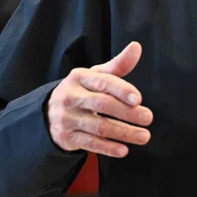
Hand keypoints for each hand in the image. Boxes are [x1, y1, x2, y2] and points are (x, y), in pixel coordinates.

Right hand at [46, 41, 152, 157]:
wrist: (48, 113)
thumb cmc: (81, 91)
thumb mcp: (95, 76)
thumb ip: (117, 65)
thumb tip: (136, 46)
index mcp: (79, 77)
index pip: (102, 82)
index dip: (121, 90)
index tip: (138, 99)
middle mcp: (71, 97)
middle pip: (102, 104)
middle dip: (127, 113)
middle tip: (148, 118)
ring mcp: (67, 118)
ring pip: (99, 127)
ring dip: (124, 133)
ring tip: (144, 136)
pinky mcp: (66, 137)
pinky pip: (90, 144)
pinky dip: (108, 148)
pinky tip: (123, 150)